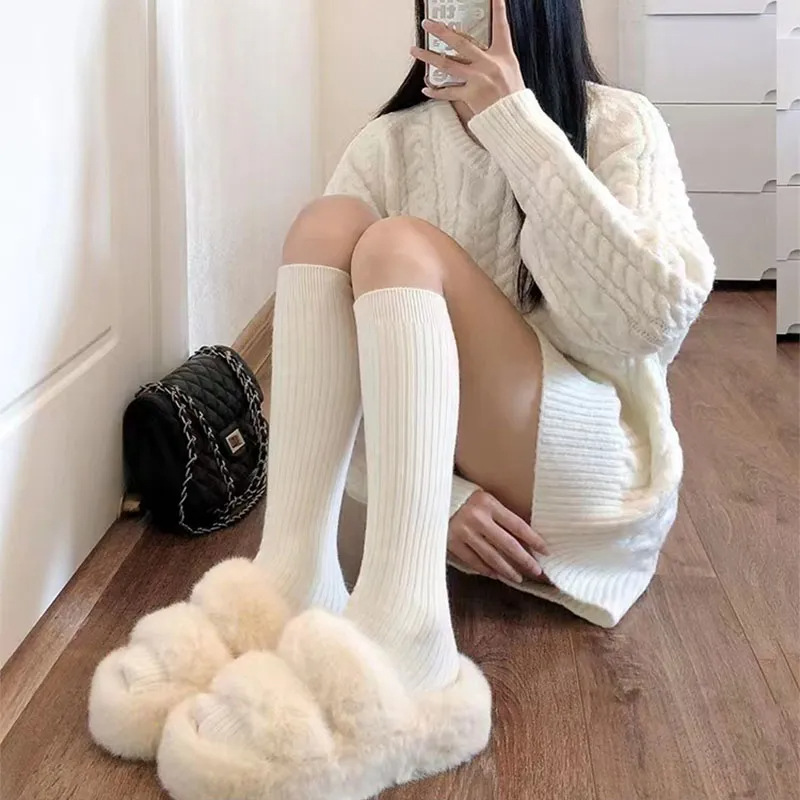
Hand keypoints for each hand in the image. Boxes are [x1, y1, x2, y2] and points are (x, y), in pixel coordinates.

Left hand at [411, 0, 524, 115]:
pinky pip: (448, 92)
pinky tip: (426, 88)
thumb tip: (481, 50)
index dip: (498, 9)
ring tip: (414, 50)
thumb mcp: (511, 70)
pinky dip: (436, 91)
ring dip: (428, 57)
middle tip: (427, 24)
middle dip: (441, 31)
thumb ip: (496, 58)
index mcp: (503, 55)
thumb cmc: (513, 96)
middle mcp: (488, 64)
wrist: (514, 120)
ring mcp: (477, 79)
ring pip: (447, 65)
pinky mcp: (470, 96)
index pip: (501, 27)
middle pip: (460, 43)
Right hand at [448, 490, 548, 583]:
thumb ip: (499, 516)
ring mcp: (463, 531)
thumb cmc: (463, 498)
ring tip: (518, 578)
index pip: (517, 525)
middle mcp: (477, 518)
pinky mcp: (451, 542)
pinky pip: (473, 560)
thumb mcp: (483, 500)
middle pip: (507, 544)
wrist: (431, 497)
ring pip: (491, 556)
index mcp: (488, 503)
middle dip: (524, 560)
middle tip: (536, 571)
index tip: (545, 551)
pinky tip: (496, 574)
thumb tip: (523, 540)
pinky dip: (486, 569)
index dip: (533, 539)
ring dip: (507, 569)